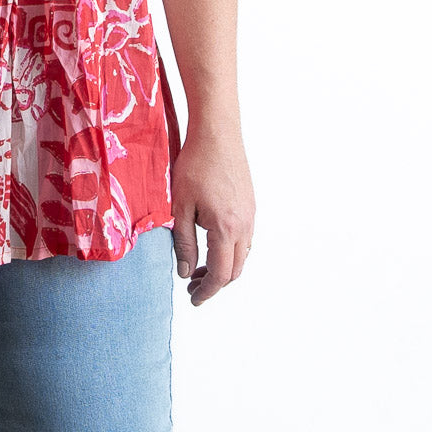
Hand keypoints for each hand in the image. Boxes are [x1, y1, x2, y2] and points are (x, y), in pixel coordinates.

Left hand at [170, 126, 255, 305]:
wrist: (216, 133)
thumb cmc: (195, 165)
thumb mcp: (180, 206)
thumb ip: (184, 242)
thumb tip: (186, 273)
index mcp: (226, 228)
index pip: (221, 274)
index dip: (207, 291)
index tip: (193, 299)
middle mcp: (244, 225)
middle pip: (236, 269)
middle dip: (215, 282)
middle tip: (193, 286)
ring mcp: (251, 214)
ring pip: (243, 254)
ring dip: (225, 266)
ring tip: (200, 267)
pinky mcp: (250, 204)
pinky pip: (245, 237)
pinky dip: (231, 250)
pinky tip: (213, 243)